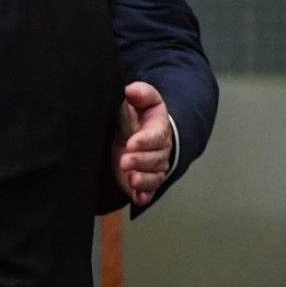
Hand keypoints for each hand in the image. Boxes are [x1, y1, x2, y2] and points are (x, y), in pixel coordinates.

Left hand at [112, 82, 172, 206]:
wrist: (136, 133)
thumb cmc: (137, 116)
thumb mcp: (140, 100)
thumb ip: (140, 93)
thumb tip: (131, 89)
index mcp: (159, 129)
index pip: (156, 136)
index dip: (145, 141)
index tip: (131, 143)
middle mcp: (160, 151)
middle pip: (155, 159)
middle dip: (140, 161)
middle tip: (125, 160)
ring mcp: (153, 168)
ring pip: (153, 176)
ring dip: (143, 180)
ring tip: (132, 180)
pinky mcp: (144, 181)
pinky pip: (148, 191)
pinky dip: (144, 195)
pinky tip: (137, 197)